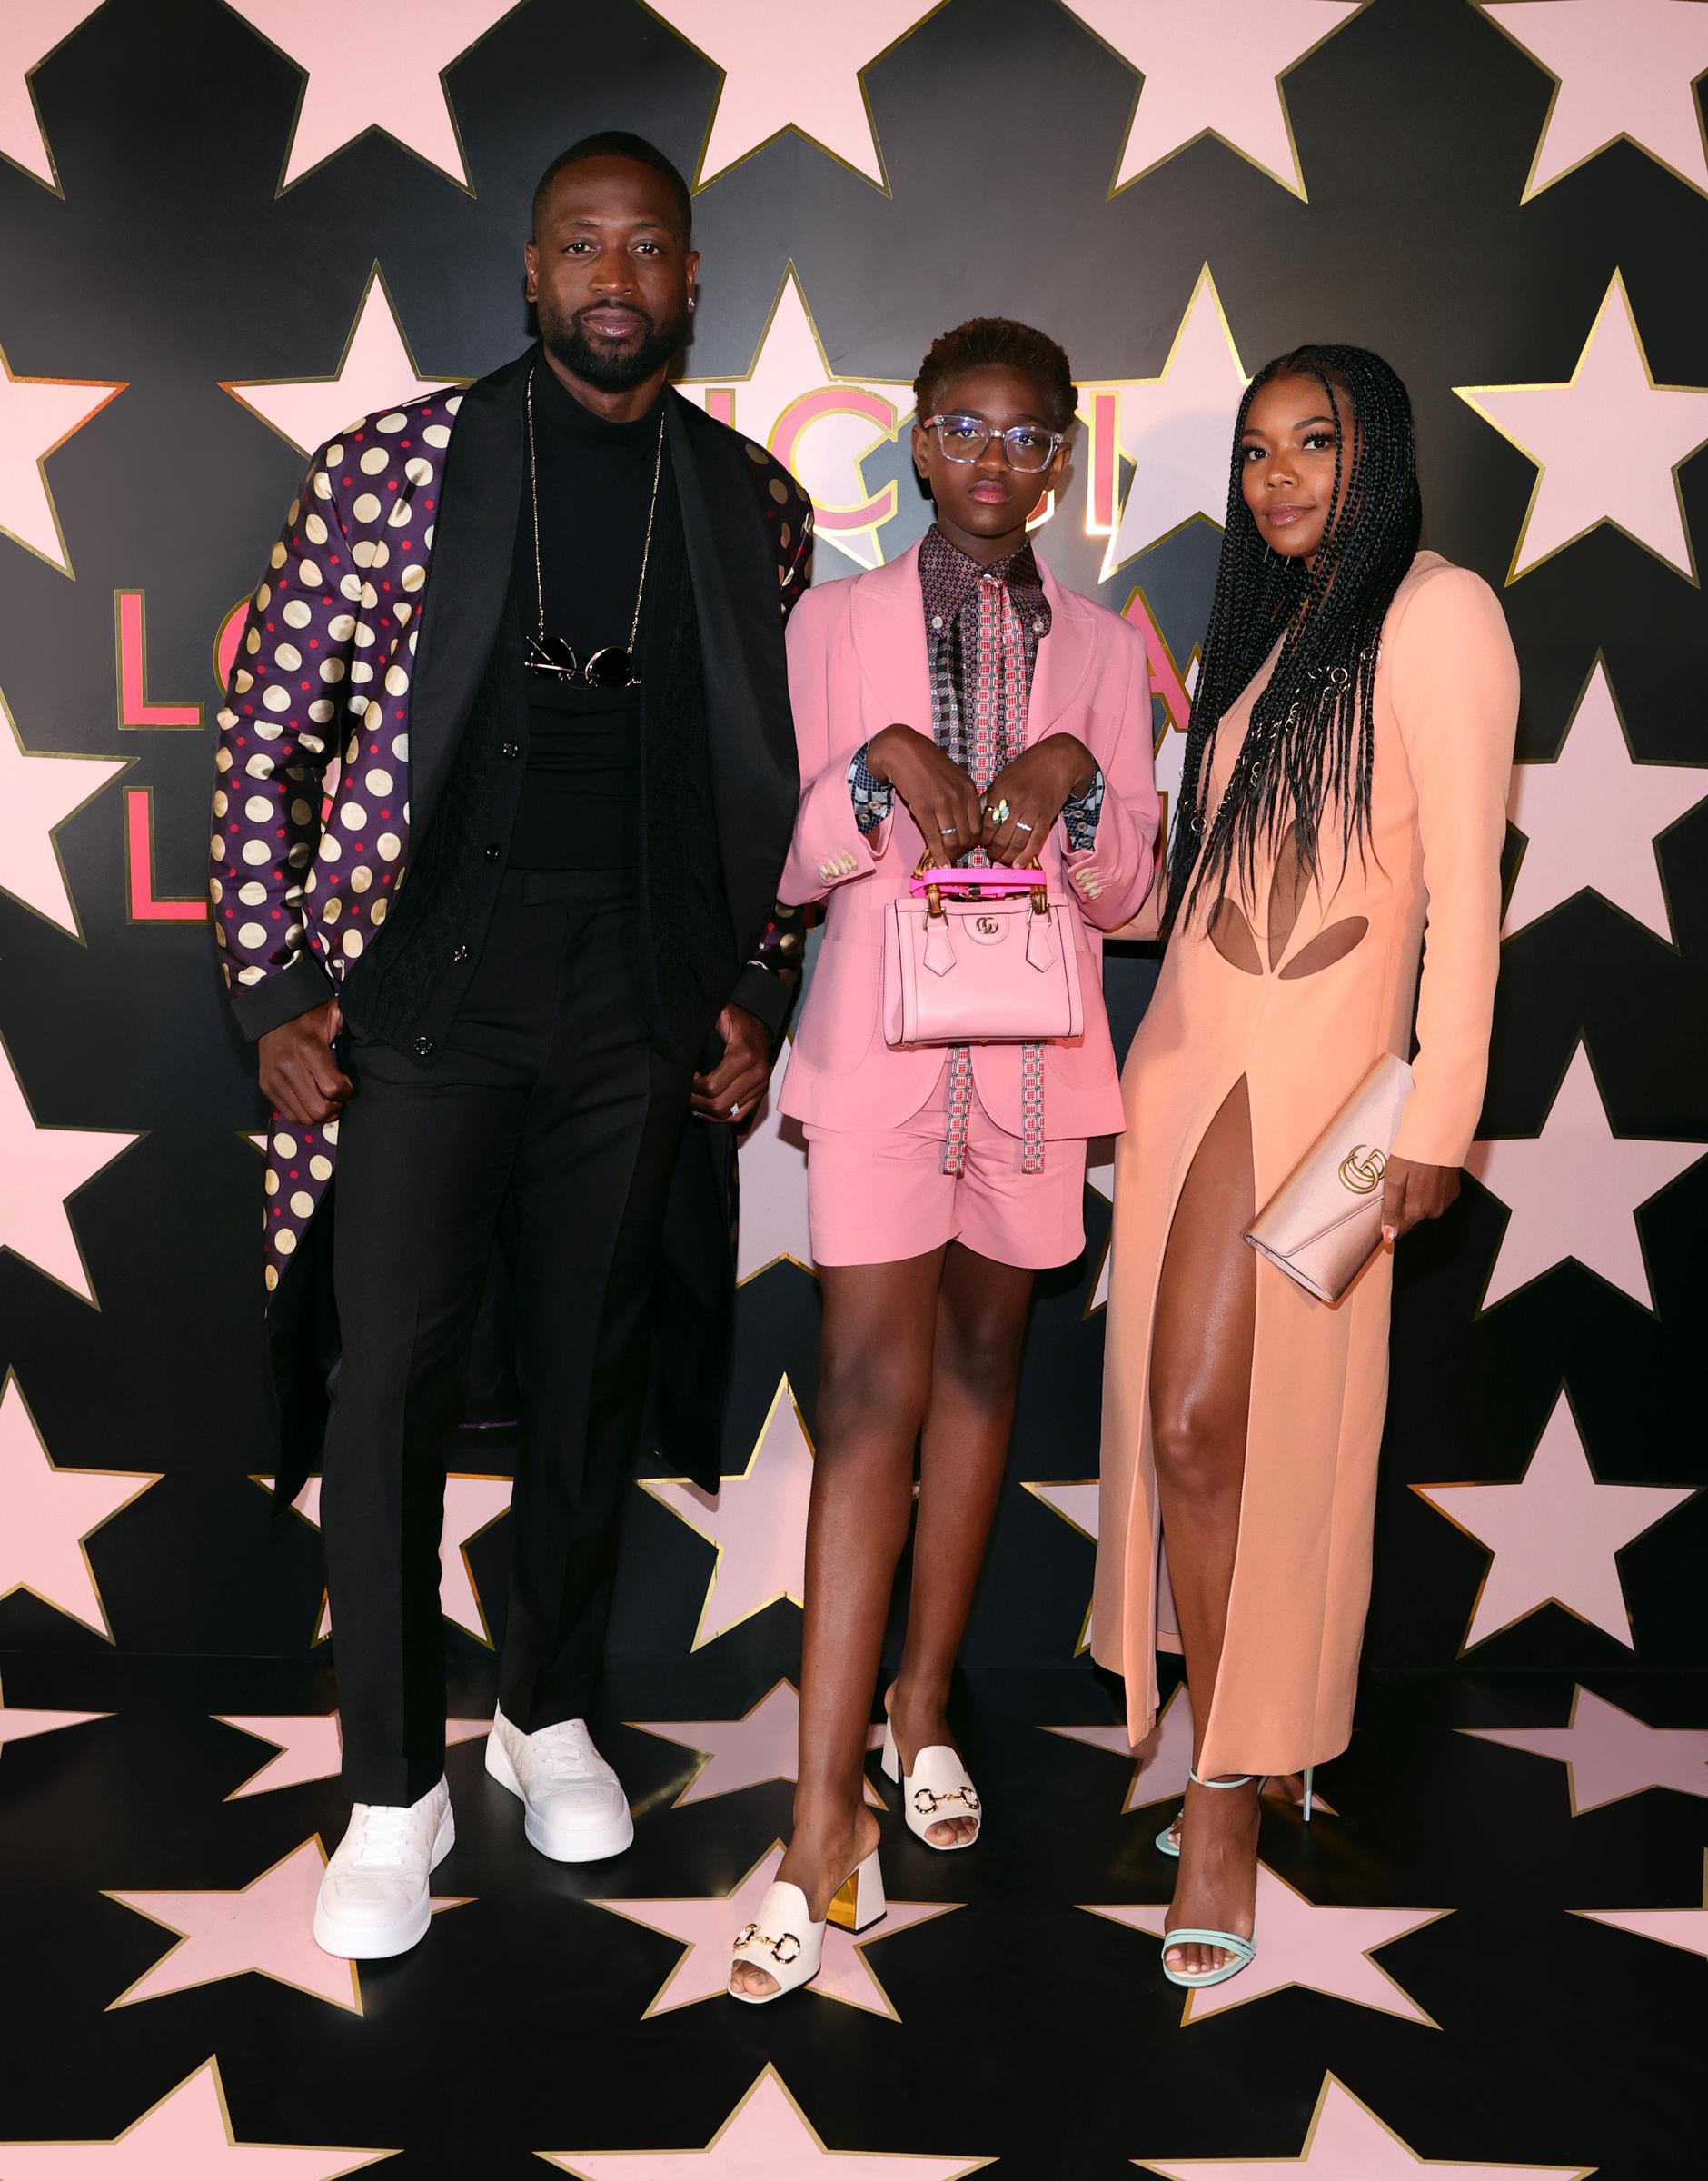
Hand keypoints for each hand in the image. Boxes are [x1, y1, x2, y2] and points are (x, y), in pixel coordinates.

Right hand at [258, 998, 350, 1125]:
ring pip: (304, 1117)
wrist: (275, 1014)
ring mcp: (275, 1079)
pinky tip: (310, 1100)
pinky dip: (303, 1113)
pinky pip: (289, 1114)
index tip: (347, 1083)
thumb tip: (366, 1042)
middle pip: (318, 1110)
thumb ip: (347, 1034)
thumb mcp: (333, 1017)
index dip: (346, 1092)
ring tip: (324, 1100)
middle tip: (337, 1098)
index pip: (334, 1089)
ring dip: (319, 1114)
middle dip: (334, 1108)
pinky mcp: (266, 1086)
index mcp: (309, 1050)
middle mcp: (289, 1067)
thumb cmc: (309, 1017)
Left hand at [691, 1004, 769, 1124]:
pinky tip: (707, 1110)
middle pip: (719, 1105)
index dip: (694, 1087)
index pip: (712, 1087)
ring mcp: (761, 1085)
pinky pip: (739, 1115)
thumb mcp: (717, 1017)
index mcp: (744, 1055)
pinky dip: (722, 1117)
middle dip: (698, 1102)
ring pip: (728, 1114)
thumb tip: (679, 1043)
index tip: (688, 1077)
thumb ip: (700, 1028)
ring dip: (707, 1112)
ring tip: (695, 1101)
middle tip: (687, 1093)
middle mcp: (756, 1073)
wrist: (757, 1025)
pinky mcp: (761, 1093)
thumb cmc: (735, 1020)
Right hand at [865, 724, 982, 866]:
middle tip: (954, 857)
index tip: (965, 848)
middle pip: (967, 836)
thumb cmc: (928, 764)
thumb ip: (962, 798)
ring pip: (952, 840)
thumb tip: (965, 824)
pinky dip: (937, 854)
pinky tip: (938, 862)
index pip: (978, 826)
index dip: (972, 842)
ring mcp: (941, 804)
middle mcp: (959, 798)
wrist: (903, 752)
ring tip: (946, 861)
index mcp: (969, 790)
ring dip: (950, 855)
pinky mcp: (923, 809)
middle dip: (961, 851)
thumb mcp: (954, 777)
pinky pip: (934, 838)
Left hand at [979, 736, 1096, 863]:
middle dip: (994, 851)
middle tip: (992, 855)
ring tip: (1004, 860)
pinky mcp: (1047, 817)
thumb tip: (976, 817)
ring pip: (1017, 842)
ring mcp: (1032, 810)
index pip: (987, 824)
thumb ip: (990, 798)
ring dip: (1008, 856)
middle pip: (1000, 837)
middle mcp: (1015, 802)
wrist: (1058, 760)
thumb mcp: (1003, 778)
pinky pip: (1035, 841)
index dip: (982, 839)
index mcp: (1000, 791)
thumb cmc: (1027, 768)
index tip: (981, 844)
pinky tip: (1019, 864)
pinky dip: (1026, 855)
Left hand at [1380, 1154, 1458, 1243]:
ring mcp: (1446, 1200)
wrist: (1439, 1135)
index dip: (1389, 1224)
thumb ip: (1391, 1208)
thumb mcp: (1393, 1179)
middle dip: (1403, 1207)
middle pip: (1413, 1217)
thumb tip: (1389, 1235)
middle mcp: (1434, 1210)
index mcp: (1418, 1209)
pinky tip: (1426, 1176)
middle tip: (1398, 1185)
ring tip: (1413, 1177)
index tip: (1382, 1214)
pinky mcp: (1454, 1190)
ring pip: (1425, 1207)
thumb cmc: (1411, 1155)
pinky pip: (1437, 1197)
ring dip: (1417, 1198)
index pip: (1400, 1229)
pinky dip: (1430, 1190)